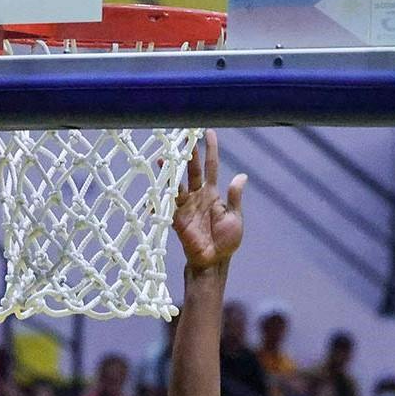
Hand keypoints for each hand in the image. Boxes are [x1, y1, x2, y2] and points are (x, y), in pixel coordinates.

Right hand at [171, 130, 246, 272]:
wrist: (212, 262)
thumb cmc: (226, 242)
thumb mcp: (235, 218)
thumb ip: (234, 197)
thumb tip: (241, 176)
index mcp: (213, 194)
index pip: (211, 167)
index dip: (211, 150)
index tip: (209, 133)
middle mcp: (198, 196)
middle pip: (192, 170)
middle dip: (188, 153)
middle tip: (183, 136)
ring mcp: (186, 206)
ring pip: (176, 182)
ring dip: (170, 170)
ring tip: (162, 156)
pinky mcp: (176, 217)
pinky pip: (166, 203)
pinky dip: (159, 196)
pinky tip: (153, 186)